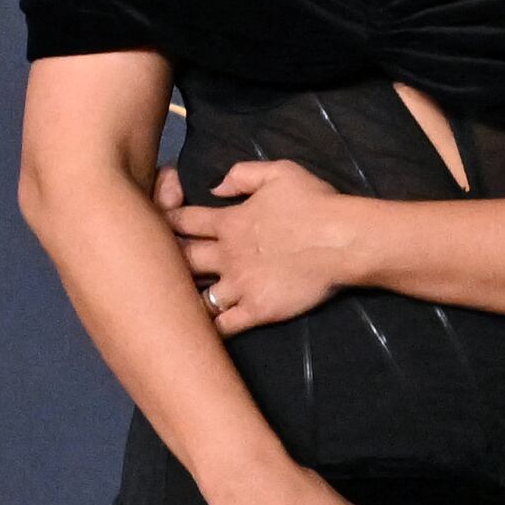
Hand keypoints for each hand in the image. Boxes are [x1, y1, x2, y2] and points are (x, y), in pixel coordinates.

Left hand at [167, 157, 371, 332]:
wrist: (343, 240)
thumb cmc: (314, 204)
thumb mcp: (279, 172)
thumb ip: (241, 175)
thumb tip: (213, 188)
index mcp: (228, 222)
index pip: (181, 221)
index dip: (166, 221)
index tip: (160, 225)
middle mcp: (226, 256)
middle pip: (181, 259)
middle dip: (168, 261)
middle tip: (163, 265)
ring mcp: (240, 286)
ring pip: (197, 296)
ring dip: (187, 297)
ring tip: (181, 301)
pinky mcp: (257, 310)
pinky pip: (223, 326)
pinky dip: (210, 329)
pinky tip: (201, 332)